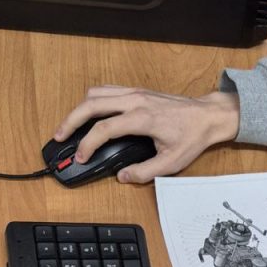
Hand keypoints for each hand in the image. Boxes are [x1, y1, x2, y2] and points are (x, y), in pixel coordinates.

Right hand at [53, 86, 240, 183]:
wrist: (207, 116)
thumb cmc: (192, 136)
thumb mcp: (172, 162)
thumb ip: (146, 172)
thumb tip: (123, 176)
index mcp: (142, 118)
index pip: (104, 129)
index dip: (87, 144)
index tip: (80, 156)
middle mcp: (135, 100)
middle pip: (90, 104)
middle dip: (70, 120)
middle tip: (59, 136)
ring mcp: (135, 92)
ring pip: (95, 93)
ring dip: (79, 108)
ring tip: (70, 126)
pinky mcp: (136, 91)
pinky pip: (106, 90)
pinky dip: (92, 101)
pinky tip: (89, 114)